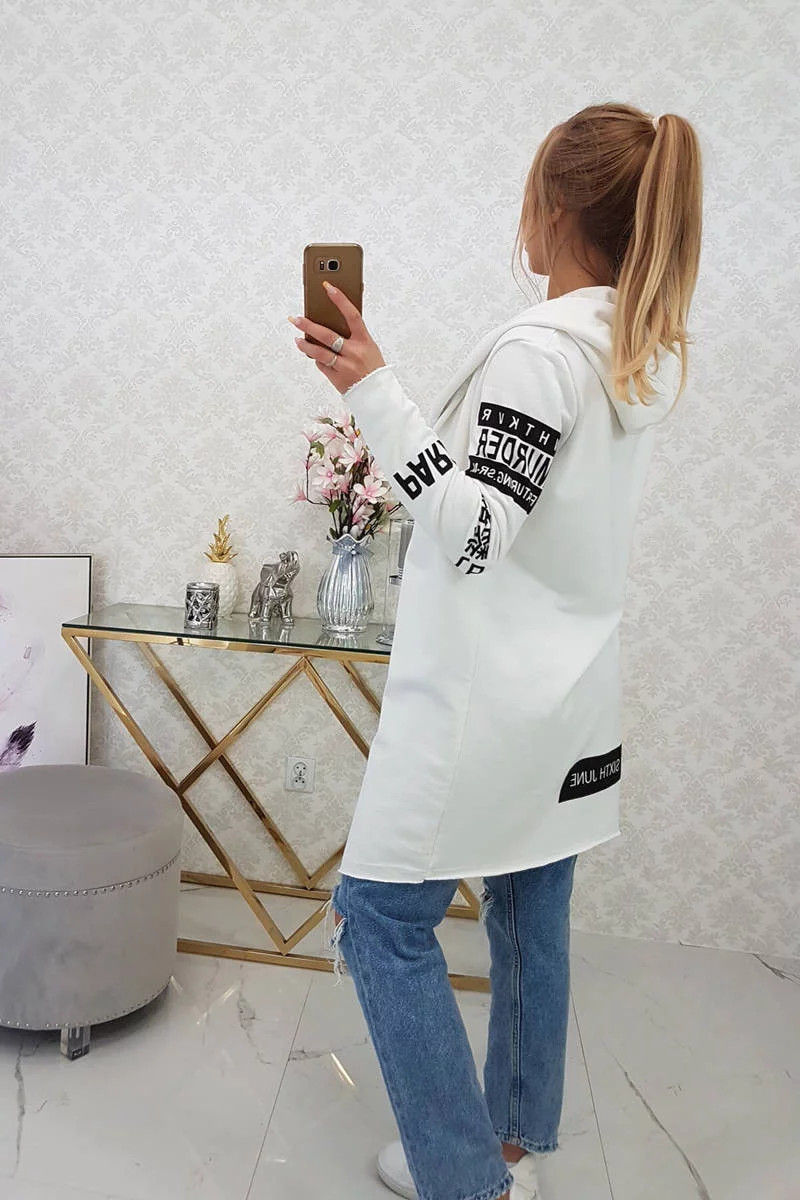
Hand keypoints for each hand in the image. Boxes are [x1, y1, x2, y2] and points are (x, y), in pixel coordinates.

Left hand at [288, 281, 385, 395]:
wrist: (377, 394)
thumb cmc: (372, 368)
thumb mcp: (369, 348)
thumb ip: (353, 337)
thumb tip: (331, 323)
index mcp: (365, 341)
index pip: (352, 315)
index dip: (340, 300)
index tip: (328, 287)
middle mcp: (354, 352)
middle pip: (327, 335)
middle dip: (308, 325)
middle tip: (295, 319)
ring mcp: (344, 366)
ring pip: (319, 353)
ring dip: (305, 345)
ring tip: (297, 339)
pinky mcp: (337, 378)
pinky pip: (322, 365)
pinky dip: (317, 359)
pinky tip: (313, 354)